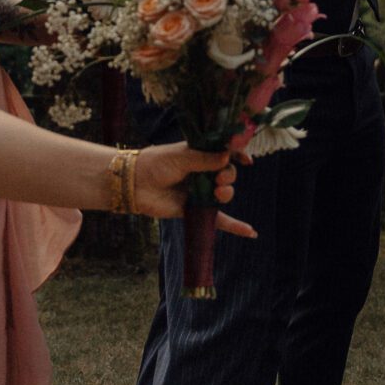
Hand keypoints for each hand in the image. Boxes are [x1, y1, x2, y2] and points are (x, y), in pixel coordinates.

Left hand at [133, 144, 256, 236]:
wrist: (134, 184)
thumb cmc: (155, 163)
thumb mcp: (181, 156)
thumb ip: (205, 159)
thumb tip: (228, 157)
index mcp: (200, 155)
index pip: (226, 153)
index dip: (238, 155)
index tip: (247, 160)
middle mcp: (203, 173)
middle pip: (228, 173)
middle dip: (229, 175)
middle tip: (218, 177)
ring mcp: (200, 192)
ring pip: (226, 194)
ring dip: (228, 193)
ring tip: (217, 193)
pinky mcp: (196, 210)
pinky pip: (219, 219)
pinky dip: (235, 226)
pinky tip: (250, 232)